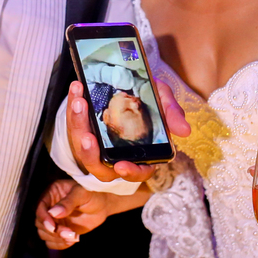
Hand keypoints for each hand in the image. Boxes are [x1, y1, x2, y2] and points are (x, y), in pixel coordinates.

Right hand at [35, 179, 112, 249]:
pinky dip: (60, 244)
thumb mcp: (82, 194)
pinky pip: (51, 242)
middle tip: (70, 232)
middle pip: (40, 223)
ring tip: (73, 236)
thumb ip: (68, 202)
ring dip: (56, 239)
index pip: (40, 207)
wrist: (102, 205)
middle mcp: (49, 207)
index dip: (44, 219)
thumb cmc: (93, 194)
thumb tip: (53, 213)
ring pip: (44, 234)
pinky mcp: (59, 230)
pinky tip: (73, 240)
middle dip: (53, 231)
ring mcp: (53, 220)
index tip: (53, 227)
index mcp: (51, 193)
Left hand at [66, 80, 189, 182]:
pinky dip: (73, 107)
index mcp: (141, 155)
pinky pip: (74, 125)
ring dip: (78, 126)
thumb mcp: (163, 101)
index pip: (138, 173)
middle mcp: (116, 156)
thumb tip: (184, 131)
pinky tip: (77, 89)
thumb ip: (172, 113)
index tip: (121, 165)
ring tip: (80, 103)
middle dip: (91, 154)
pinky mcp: (82, 131)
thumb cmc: (150, 100)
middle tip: (88, 138)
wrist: (129, 84)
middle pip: (100, 167)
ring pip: (81, 147)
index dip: (131, 172)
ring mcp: (97, 146)